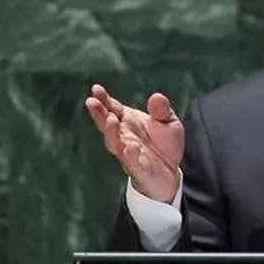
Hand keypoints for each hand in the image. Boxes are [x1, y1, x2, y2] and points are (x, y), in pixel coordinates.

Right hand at [84, 84, 184, 202]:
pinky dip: (130, 155)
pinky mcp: (138, 169)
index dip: (103, 99)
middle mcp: (123, 136)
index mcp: (127, 121)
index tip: (96, 89)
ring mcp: (128, 153)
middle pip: (107, 124)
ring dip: (111, 132)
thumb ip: (162, 110)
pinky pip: (132, 162)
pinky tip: (131, 146)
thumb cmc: (165, 145)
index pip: (111, 108)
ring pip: (114, 143)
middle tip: (92, 101)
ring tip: (111, 119)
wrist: (171, 174)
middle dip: (98, 113)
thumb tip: (157, 97)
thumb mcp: (169, 123)